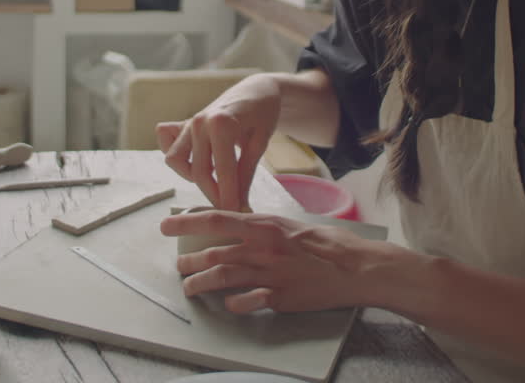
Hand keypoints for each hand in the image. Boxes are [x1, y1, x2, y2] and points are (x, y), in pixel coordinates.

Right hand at [157, 73, 281, 210]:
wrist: (255, 91)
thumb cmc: (263, 115)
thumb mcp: (260, 143)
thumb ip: (246, 173)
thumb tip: (239, 206)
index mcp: (221, 124)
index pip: (223, 171)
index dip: (230, 197)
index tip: (237, 214)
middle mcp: (199, 122)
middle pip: (199, 172)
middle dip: (214, 195)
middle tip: (231, 208)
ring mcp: (188, 123)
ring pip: (176, 161)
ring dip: (193, 177)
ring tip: (217, 180)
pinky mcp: (182, 125)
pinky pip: (169, 146)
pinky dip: (178, 159)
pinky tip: (197, 162)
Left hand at [161, 209, 375, 313]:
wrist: (357, 267)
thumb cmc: (329, 244)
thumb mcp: (293, 226)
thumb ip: (266, 229)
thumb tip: (243, 229)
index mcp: (267, 225)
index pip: (217, 219)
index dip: (187, 223)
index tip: (166, 225)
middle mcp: (264, 247)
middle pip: (214, 252)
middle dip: (190, 261)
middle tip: (179, 267)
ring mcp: (270, 272)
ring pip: (222, 276)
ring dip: (200, 283)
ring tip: (190, 288)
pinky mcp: (280, 296)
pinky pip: (246, 300)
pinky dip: (233, 303)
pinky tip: (228, 304)